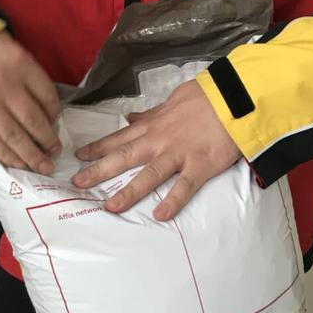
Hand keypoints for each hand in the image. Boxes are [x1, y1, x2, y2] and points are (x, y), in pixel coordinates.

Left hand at [71, 80, 240, 220]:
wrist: (235, 96)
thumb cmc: (206, 97)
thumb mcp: (172, 101)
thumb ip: (151, 114)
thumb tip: (132, 118)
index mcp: (154, 125)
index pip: (120, 137)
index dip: (98, 147)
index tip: (79, 156)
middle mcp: (160, 140)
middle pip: (124, 156)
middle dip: (99, 170)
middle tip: (77, 183)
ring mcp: (179, 153)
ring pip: (149, 174)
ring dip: (129, 191)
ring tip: (111, 207)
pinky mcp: (201, 164)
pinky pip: (185, 185)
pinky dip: (174, 200)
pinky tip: (161, 215)